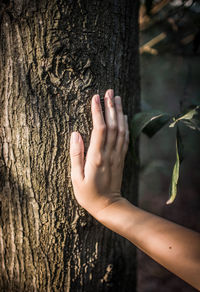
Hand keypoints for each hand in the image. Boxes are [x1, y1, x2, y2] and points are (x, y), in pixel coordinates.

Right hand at [70, 89, 128, 217]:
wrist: (109, 206)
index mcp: (96, 157)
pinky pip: (125, 138)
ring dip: (119, 112)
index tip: (95, 97)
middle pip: (113, 125)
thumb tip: (75, 133)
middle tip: (109, 91)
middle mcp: (109, 153)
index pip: (99, 129)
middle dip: (110, 106)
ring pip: (121, 129)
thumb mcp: (76, 178)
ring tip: (117, 98)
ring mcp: (117, 155)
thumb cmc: (89, 195)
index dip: (98, 112)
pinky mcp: (121, 158)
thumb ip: (76, 155)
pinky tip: (123, 116)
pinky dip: (125, 125)